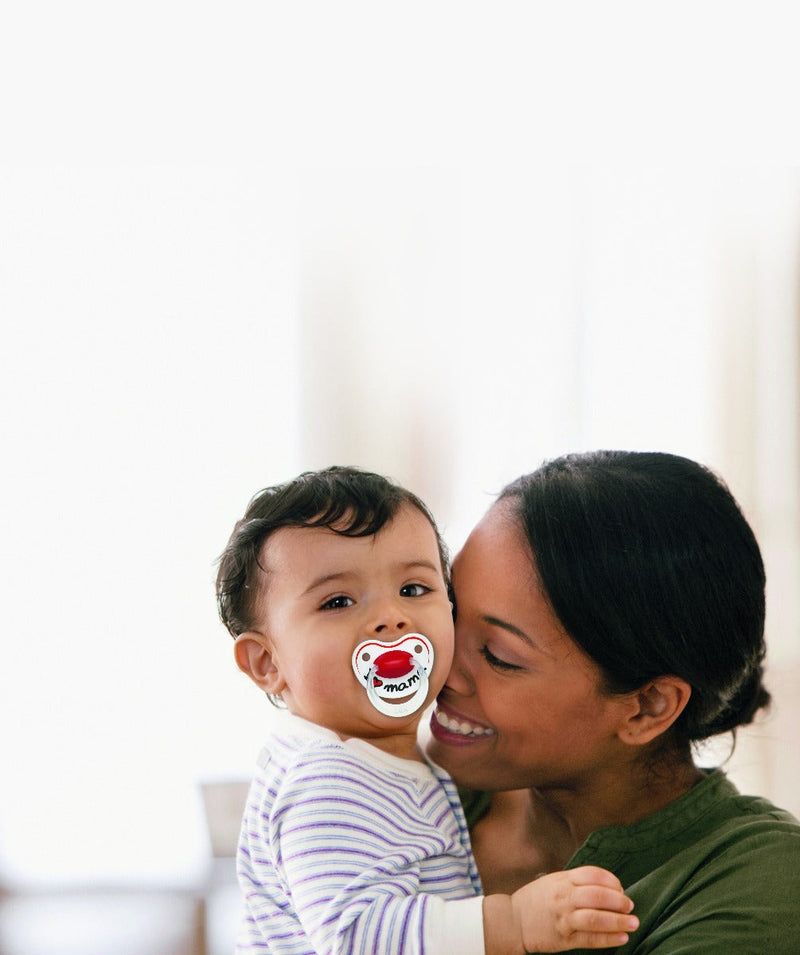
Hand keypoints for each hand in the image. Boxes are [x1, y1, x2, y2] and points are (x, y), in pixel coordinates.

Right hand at [511, 865, 637, 951]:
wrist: (513, 921)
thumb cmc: (537, 900)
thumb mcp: (553, 882)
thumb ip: (576, 882)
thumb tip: (608, 888)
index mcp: (562, 880)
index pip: (592, 874)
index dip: (611, 881)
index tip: (621, 888)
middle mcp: (563, 897)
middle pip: (596, 896)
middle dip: (618, 901)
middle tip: (630, 906)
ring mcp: (563, 918)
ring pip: (594, 918)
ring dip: (617, 921)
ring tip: (633, 923)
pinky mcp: (563, 938)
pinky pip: (589, 939)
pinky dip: (608, 938)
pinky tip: (621, 937)